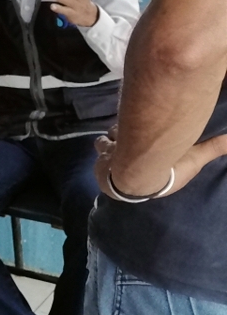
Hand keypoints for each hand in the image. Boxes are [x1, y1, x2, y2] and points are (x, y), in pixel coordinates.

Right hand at [95, 132, 226, 198]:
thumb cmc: (166, 169)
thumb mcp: (195, 157)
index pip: (152, 165)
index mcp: (154, 179)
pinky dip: (107, 141)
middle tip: (141, 136)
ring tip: (128, 135)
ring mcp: (116, 164)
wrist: (137, 170)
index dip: (156, 156)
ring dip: (120, 139)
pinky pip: (102, 144)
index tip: (160, 147)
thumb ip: (213, 148)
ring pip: (115, 145)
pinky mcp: (102, 157)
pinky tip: (115, 137)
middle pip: (132, 152)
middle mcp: (133, 174)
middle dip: (134, 142)